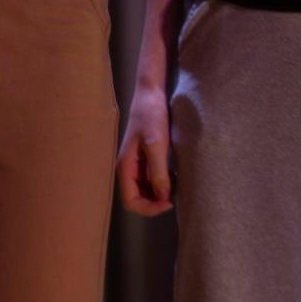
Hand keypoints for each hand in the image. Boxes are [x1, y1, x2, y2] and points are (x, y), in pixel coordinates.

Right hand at [116, 87, 174, 215]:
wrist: (151, 94)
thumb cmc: (151, 116)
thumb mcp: (157, 145)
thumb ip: (158, 173)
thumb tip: (163, 198)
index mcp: (125, 166)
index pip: (130, 201)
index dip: (149, 208)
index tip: (169, 203)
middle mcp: (127, 168)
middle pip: (137, 198)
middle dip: (154, 203)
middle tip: (174, 198)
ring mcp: (135, 163)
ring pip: (144, 190)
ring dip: (158, 194)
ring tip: (175, 188)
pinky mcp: (144, 158)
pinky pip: (149, 179)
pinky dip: (161, 183)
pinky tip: (173, 177)